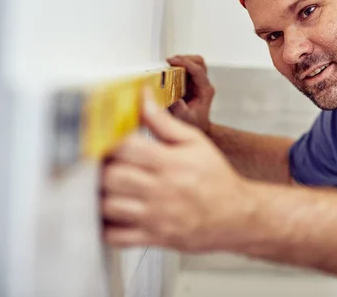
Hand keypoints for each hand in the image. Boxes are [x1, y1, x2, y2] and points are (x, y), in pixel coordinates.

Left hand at [101, 89, 249, 251]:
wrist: (236, 215)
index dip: (107, 141)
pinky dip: (104, 226)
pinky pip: (115, 237)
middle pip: (110, 177)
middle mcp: (161, 189)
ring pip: (108, 206)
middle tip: (100, 163)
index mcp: (170, 162)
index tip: (103, 138)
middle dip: (100, 168)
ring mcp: (155, 216)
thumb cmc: (216, 178)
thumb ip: (164, 122)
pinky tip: (109, 213)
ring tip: (104, 186)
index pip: (125, 148)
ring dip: (100, 195)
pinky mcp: (153, 237)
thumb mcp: (195, 143)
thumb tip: (142, 99)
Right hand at [166, 55, 214, 132]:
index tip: (172, 61)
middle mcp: (204, 84)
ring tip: (168, 65)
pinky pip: (187, 68)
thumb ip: (179, 108)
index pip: (198, 71)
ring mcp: (199, 82)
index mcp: (205, 90)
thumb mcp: (185, 118)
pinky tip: (169, 70)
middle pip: (198, 62)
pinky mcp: (192, 82)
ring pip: (194, 62)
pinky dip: (179, 66)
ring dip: (181, 61)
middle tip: (170, 62)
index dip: (185, 63)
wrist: (198, 127)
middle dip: (184, 58)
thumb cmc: (194, 123)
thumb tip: (171, 96)